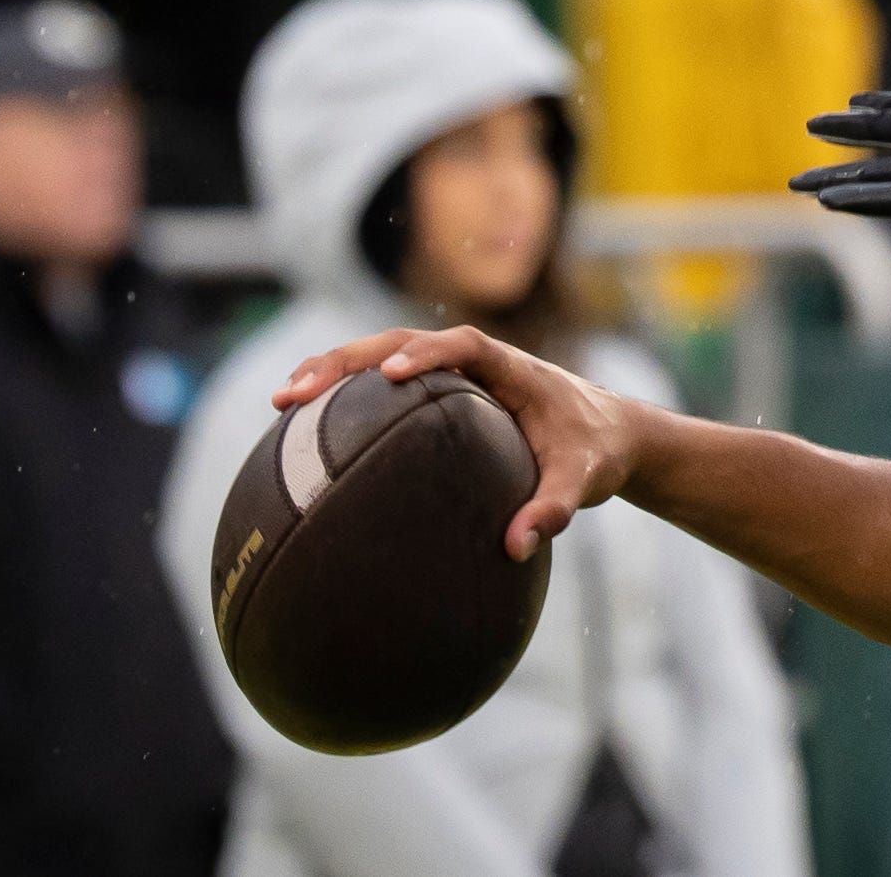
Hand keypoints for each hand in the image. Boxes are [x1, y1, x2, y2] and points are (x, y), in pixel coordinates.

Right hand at [271, 326, 647, 561]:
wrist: (609, 435)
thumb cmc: (596, 452)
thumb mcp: (584, 481)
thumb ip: (555, 510)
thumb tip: (517, 548)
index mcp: (511, 366)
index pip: (464, 345)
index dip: (427, 354)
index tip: (390, 377)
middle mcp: (476, 361)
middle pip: (401, 342)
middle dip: (347, 361)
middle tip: (298, 392)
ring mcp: (454, 374)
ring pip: (383, 358)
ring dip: (333, 373)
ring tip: (281, 404)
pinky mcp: (441, 393)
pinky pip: (386, 389)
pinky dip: (346, 400)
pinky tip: (303, 435)